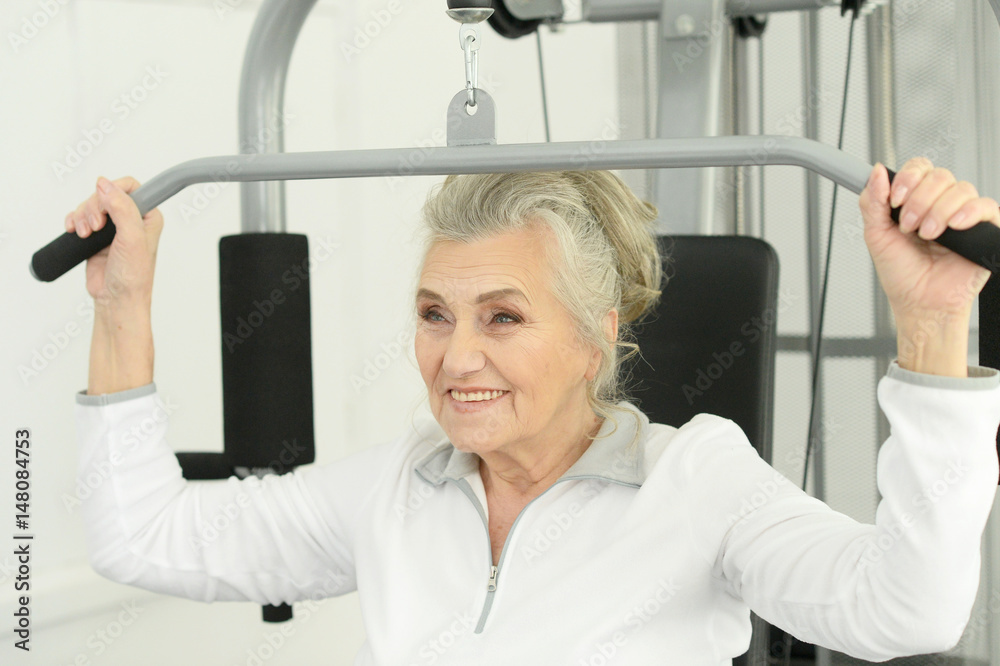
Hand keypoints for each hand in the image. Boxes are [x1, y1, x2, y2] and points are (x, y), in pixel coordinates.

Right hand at [65, 176, 163, 311]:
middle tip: (94, 227)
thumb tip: (105, 185)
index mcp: (148, 215)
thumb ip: (122, 209)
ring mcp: (113, 227)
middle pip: (105, 193)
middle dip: (94, 207)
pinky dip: (73, 220)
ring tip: (85, 234)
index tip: (105, 207)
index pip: (130, 186)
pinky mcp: (96, 236)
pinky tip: (73, 231)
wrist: (116, 299)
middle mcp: (132, 218)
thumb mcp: (132, 238)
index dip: (113, 190)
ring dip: (82, 216)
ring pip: (91, 204)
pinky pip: (79, 217)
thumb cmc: (132, 275)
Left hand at [860, 158, 999, 322]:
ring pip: (961, 189)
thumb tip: (876, 171)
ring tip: (928, 236)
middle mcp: (941, 204)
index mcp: (917, 201)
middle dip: (919, 200)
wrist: (920, 303)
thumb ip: (873, 202)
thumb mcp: (877, 235)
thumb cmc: (902, 274)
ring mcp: (964, 215)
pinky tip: (954, 227)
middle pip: (940, 175)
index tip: (895, 200)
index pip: (919, 169)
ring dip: (938, 211)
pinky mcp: (985, 229)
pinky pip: (986, 206)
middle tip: (908, 226)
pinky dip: (968, 212)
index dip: (908, 178)